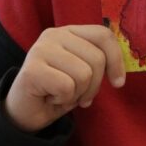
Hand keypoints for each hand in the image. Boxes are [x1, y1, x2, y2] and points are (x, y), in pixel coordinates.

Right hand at [4, 25, 124, 132]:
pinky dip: (63, 100)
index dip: (117, 60)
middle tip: (78, 95)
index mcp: (69, 32)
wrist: (25, 112)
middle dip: (94, 86)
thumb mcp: (84, 73)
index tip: (118, 83)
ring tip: (62, 95)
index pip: (103, 35)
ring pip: (84, 74)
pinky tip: (50, 98)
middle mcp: (54, 34)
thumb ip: (98, 63)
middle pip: (97, 58)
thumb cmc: (57, 91)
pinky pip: (67, 87)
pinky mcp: (32, 69)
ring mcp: (41, 49)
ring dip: (77, 94)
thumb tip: (120, 74)